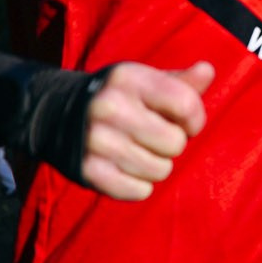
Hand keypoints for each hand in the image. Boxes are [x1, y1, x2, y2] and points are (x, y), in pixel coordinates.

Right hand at [81, 61, 213, 200]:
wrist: (54, 114)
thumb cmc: (116, 98)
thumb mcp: (143, 82)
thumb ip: (180, 82)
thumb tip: (207, 71)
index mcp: (128, 79)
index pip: (186, 105)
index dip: (194, 119)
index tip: (182, 121)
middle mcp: (109, 107)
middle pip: (176, 143)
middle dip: (172, 144)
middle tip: (152, 137)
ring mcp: (96, 140)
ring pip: (160, 170)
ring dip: (155, 165)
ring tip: (136, 150)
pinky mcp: (88, 171)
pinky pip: (139, 191)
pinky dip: (138, 185)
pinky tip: (123, 167)